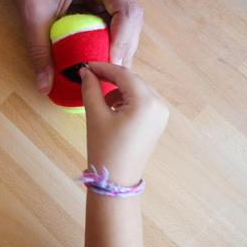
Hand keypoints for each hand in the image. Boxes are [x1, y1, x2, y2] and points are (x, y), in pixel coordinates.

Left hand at [4, 0, 142, 93]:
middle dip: (119, 52)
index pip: (127, 12)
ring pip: (122, 26)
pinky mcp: (100, 0)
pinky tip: (93, 62)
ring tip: (101, 75)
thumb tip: (45, 85)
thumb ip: (40, 48)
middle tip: (106, 79)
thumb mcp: (34, 10)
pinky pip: (108, 25)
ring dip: (113, 51)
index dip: (121, 43)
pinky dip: (102, 45)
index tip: (108, 66)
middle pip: (129, 22)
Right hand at [80, 62, 168, 185]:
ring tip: (100, 100)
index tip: (85, 65)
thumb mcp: (95, 115)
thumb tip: (85, 71)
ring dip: (119, 90)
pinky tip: (112, 109)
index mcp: (146, 102)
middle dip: (112, 78)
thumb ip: (91, 88)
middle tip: (90, 77)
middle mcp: (159, 105)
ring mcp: (161, 115)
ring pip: (138, 90)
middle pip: (133, 81)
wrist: (115, 181)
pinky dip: (127, 100)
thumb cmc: (104, 148)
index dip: (103, 67)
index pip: (124, 74)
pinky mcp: (157, 123)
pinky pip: (142, 102)